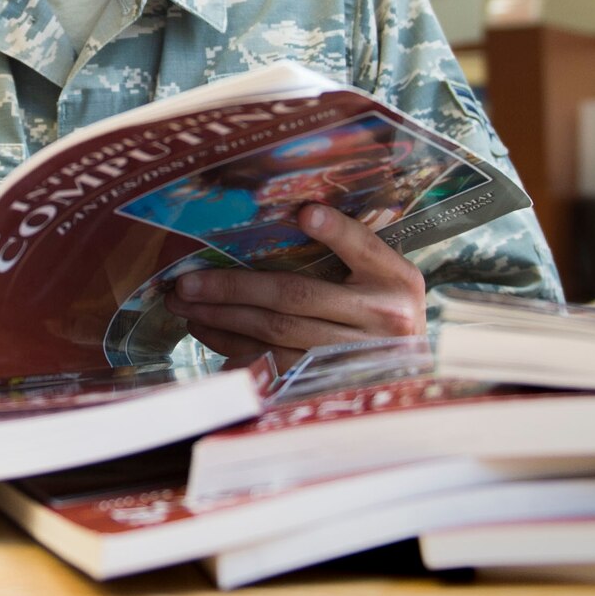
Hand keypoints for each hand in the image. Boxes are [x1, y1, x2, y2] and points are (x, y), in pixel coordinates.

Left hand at [164, 203, 425, 367]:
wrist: (407, 369)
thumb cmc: (386, 307)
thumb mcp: (387, 273)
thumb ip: (354, 245)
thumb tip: (298, 213)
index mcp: (395, 281)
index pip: (362, 248)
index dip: (335, 231)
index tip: (305, 213)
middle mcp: (380, 320)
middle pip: (295, 297)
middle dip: (233, 286)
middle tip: (187, 280)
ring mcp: (352, 356)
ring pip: (275, 334)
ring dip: (223, 318)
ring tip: (186, 305)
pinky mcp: (329, 382)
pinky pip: (272, 364)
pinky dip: (233, 347)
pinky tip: (206, 331)